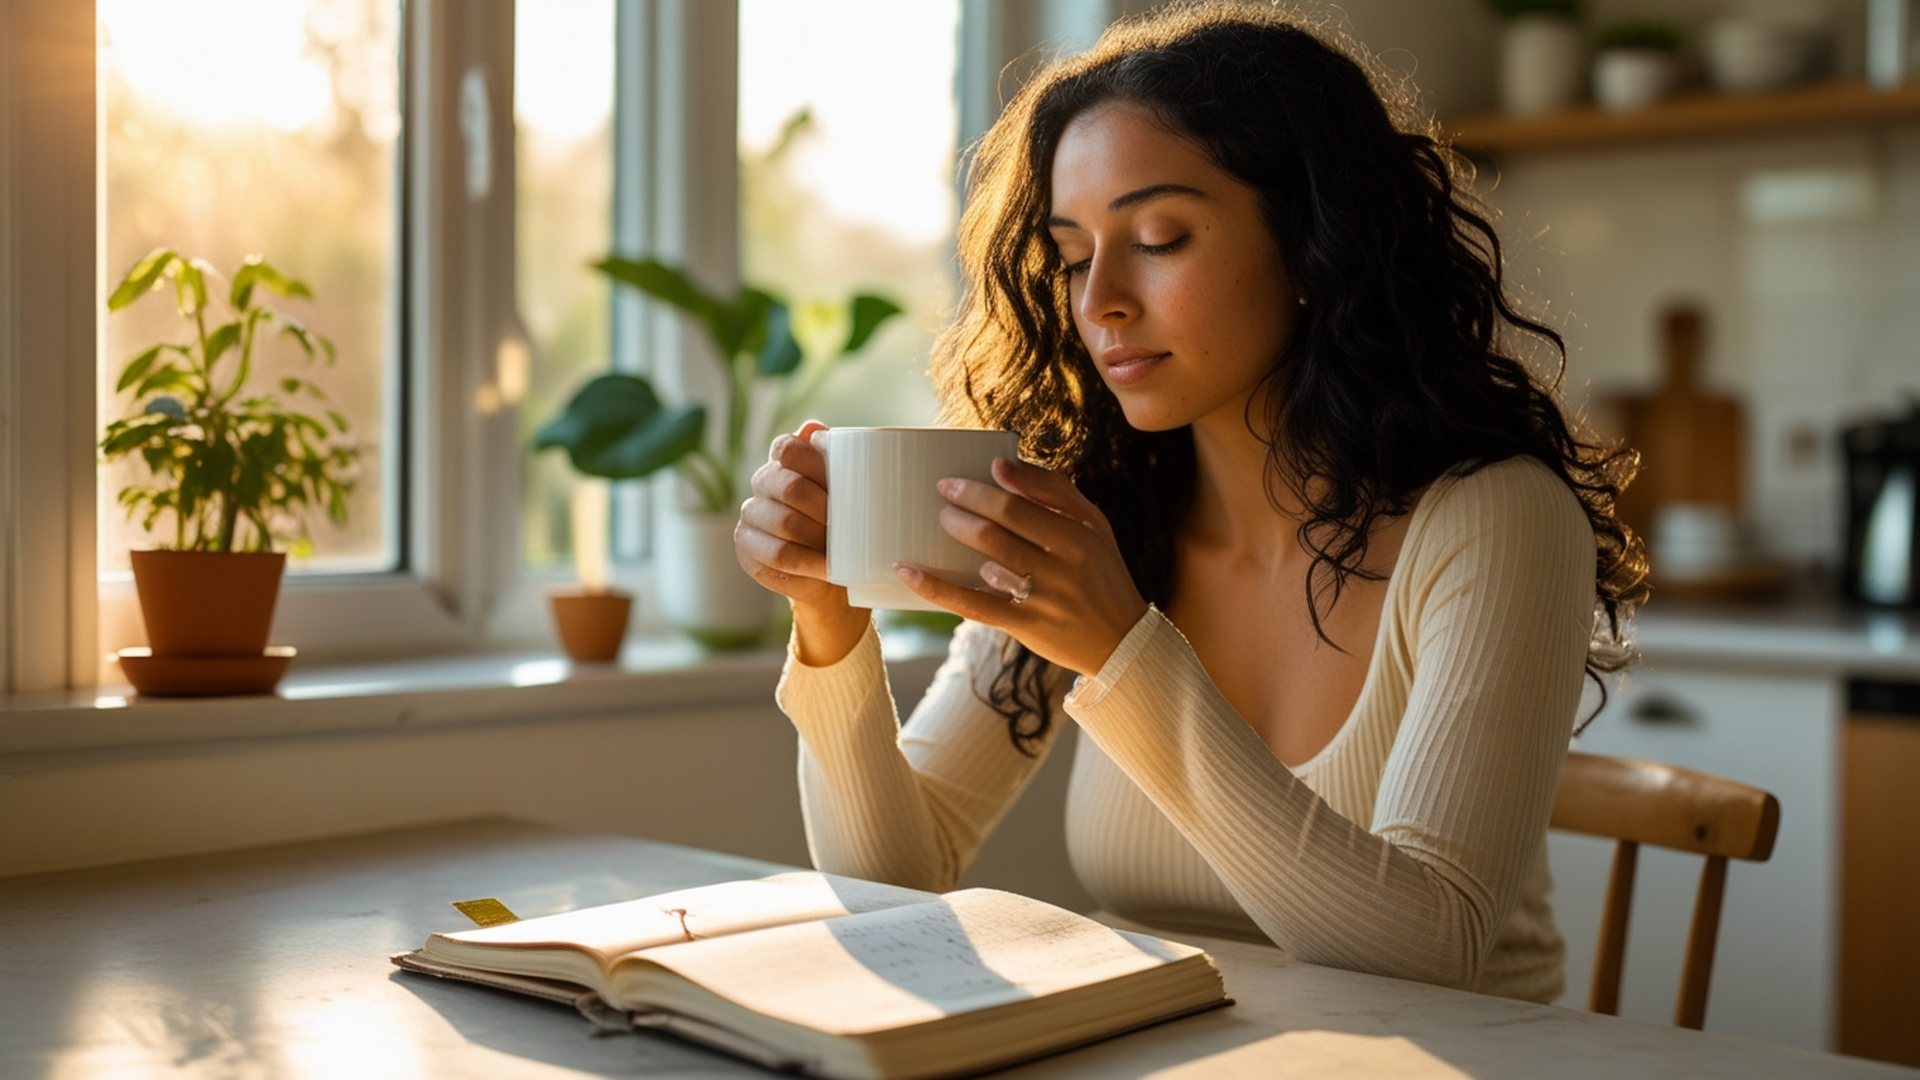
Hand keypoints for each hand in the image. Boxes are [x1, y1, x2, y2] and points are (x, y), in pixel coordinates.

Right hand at [735, 420, 855, 612]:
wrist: (834, 564)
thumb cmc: (845, 516)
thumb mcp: (850, 486)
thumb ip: (838, 455)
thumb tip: (813, 429)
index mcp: (785, 459)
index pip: (788, 449)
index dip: (816, 465)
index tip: (845, 486)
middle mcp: (763, 482)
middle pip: (790, 488)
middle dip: (824, 508)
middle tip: (850, 525)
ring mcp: (751, 516)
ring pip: (783, 525)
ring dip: (816, 540)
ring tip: (842, 551)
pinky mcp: (748, 549)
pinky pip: (774, 558)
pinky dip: (806, 567)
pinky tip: (824, 571)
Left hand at [891, 456, 1148, 677]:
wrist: (1122, 639)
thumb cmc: (1100, 571)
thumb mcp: (1093, 525)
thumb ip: (1054, 490)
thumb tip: (1002, 465)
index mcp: (1078, 535)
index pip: (1018, 504)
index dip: (979, 490)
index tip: (952, 482)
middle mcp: (1062, 567)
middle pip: (998, 530)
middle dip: (962, 509)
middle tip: (942, 500)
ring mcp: (1043, 599)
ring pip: (988, 563)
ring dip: (956, 538)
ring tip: (939, 524)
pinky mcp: (1026, 627)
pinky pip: (974, 605)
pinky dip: (937, 588)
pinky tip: (908, 572)